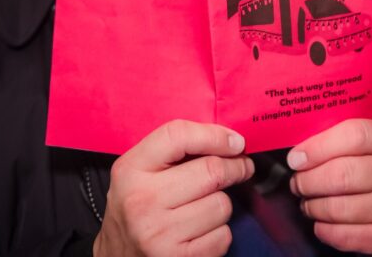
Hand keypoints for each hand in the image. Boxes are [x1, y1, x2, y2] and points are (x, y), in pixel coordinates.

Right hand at [94, 120, 253, 256]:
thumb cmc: (136, 208)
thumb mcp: (139, 173)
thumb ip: (174, 151)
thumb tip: (229, 141)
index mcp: (130, 170)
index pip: (178, 136)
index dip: (215, 135)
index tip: (236, 142)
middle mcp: (142, 200)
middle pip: (211, 171)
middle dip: (236, 167)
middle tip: (241, 167)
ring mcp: (158, 234)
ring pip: (221, 205)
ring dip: (221, 205)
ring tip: (203, 207)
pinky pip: (222, 236)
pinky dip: (220, 233)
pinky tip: (201, 232)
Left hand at [287, 119, 371, 255]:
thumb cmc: (364, 166)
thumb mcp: (355, 142)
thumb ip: (329, 138)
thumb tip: (297, 154)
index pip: (353, 136)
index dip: (318, 148)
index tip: (296, 159)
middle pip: (342, 174)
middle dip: (309, 181)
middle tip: (297, 183)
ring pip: (339, 208)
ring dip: (313, 207)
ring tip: (308, 202)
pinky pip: (343, 235)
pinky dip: (323, 230)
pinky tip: (320, 221)